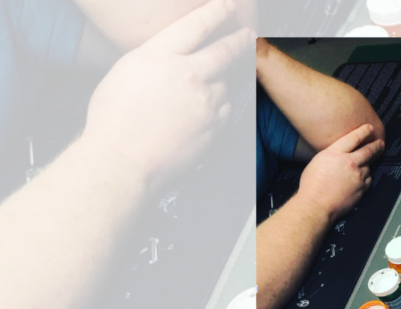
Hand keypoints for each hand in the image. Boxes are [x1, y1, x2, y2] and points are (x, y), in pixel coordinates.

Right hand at [82, 0, 253, 186]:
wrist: (122, 161)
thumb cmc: (112, 122)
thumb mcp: (123, 73)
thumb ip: (151, 59)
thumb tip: (166, 55)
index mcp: (158, 56)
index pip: (195, 25)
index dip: (216, 12)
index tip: (227, 5)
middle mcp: (186, 75)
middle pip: (225, 50)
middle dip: (239, 40)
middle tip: (248, 35)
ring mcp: (204, 101)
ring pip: (225, 83)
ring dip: (221, 81)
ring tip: (207, 87)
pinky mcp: (214, 125)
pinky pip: (225, 109)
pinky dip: (220, 106)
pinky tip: (206, 111)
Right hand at [295, 124, 383, 220]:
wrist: (317, 205)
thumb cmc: (312, 185)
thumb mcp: (318, 161)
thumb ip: (332, 154)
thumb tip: (340, 153)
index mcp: (335, 153)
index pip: (354, 138)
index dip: (364, 131)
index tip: (370, 128)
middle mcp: (349, 162)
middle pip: (368, 150)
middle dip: (376, 145)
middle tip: (380, 143)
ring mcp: (357, 176)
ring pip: (368, 166)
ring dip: (367, 164)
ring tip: (364, 164)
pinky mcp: (361, 188)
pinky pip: (368, 179)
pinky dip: (365, 177)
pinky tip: (359, 178)